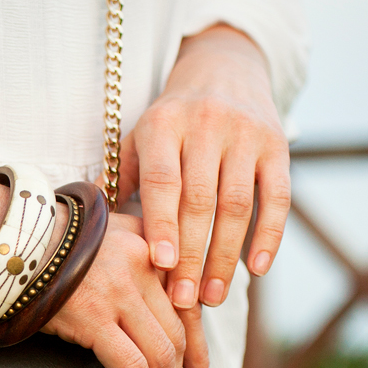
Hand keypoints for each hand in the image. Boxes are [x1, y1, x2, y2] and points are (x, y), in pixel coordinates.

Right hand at [42, 213, 211, 367]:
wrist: (6, 236)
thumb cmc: (45, 239)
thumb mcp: (101, 234)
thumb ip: (131, 255)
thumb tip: (148, 295)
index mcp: (147, 244)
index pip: (185, 302)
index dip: (197, 343)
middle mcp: (143, 264)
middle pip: (178, 329)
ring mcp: (120, 291)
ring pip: (160, 352)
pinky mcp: (94, 316)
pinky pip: (132, 367)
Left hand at [118, 24, 290, 315]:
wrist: (224, 69)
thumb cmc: (171, 120)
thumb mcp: (139, 137)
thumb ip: (119, 179)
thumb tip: (88, 226)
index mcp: (163, 124)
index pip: (163, 182)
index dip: (162, 225)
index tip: (160, 266)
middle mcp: (206, 125)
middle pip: (200, 201)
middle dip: (192, 255)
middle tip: (184, 299)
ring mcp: (246, 134)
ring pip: (238, 205)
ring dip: (226, 256)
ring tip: (213, 297)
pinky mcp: (278, 145)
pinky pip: (278, 197)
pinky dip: (269, 235)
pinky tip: (257, 269)